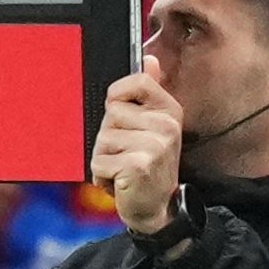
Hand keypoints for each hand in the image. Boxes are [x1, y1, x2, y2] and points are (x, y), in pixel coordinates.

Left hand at [90, 68, 183, 233]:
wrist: (158, 209)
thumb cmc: (149, 166)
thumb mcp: (153, 128)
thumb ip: (148, 94)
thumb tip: (150, 59)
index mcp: (170, 111)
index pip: (137, 82)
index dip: (118, 96)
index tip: (121, 115)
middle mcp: (166, 126)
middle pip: (112, 113)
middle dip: (109, 137)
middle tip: (127, 154)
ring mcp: (154, 145)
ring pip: (102, 139)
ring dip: (104, 158)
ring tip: (123, 169)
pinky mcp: (139, 165)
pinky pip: (99, 162)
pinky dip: (101, 176)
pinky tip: (120, 182)